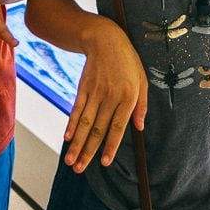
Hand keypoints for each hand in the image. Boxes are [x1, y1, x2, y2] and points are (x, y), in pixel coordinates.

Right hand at [64, 20, 147, 171]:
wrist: (105, 39)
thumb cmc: (127, 61)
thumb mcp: (142, 79)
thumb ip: (142, 104)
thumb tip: (140, 127)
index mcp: (128, 96)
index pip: (118, 126)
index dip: (110, 146)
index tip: (104, 163)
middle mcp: (110, 96)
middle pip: (98, 129)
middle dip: (88, 151)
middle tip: (79, 170)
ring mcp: (95, 92)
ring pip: (85, 122)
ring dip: (77, 143)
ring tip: (70, 161)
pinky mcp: (83, 87)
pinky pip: (77, 109)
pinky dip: (71, 124)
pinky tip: (67, 138)